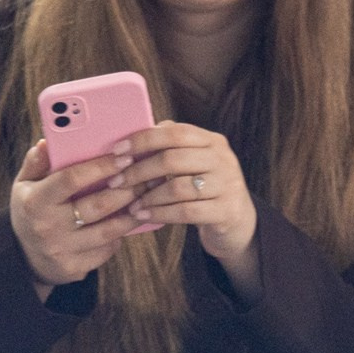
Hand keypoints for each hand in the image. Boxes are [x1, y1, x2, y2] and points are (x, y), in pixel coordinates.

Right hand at [8, 139, 147, 300]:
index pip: (71, 179)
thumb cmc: (32, 210)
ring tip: (147, 197)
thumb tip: (48, 142)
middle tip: (148, 176)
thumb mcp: (25, 185)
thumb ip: (37, 162)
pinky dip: (121, 236)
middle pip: (98, 206)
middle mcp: (47, 227)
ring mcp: (60, 251)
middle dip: (127, 189)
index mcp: (35, 201)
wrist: (24, 257)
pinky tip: (129, 222)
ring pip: (108, 231)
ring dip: (132, 214)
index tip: (125, 156)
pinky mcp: (73, 268)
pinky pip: (107, 250)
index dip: (101, 167)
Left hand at [118, 121, 259, 296]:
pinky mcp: (227, 211)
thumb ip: (172, 146)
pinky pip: (185, 211)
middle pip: (173, 159)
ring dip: (148, 197)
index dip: (144, 139)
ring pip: (178, 187)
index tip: (117, 151)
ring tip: (130, 204)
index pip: (176, 132)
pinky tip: (143, 215)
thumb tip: (133, 136)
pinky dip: (159, 213)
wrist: (237, 220)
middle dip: (139, 171)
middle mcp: (223, 159)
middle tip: (116, 182)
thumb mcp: (195, 162)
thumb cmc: (205, 187)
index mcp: (213, 141)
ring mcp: (228, 185)